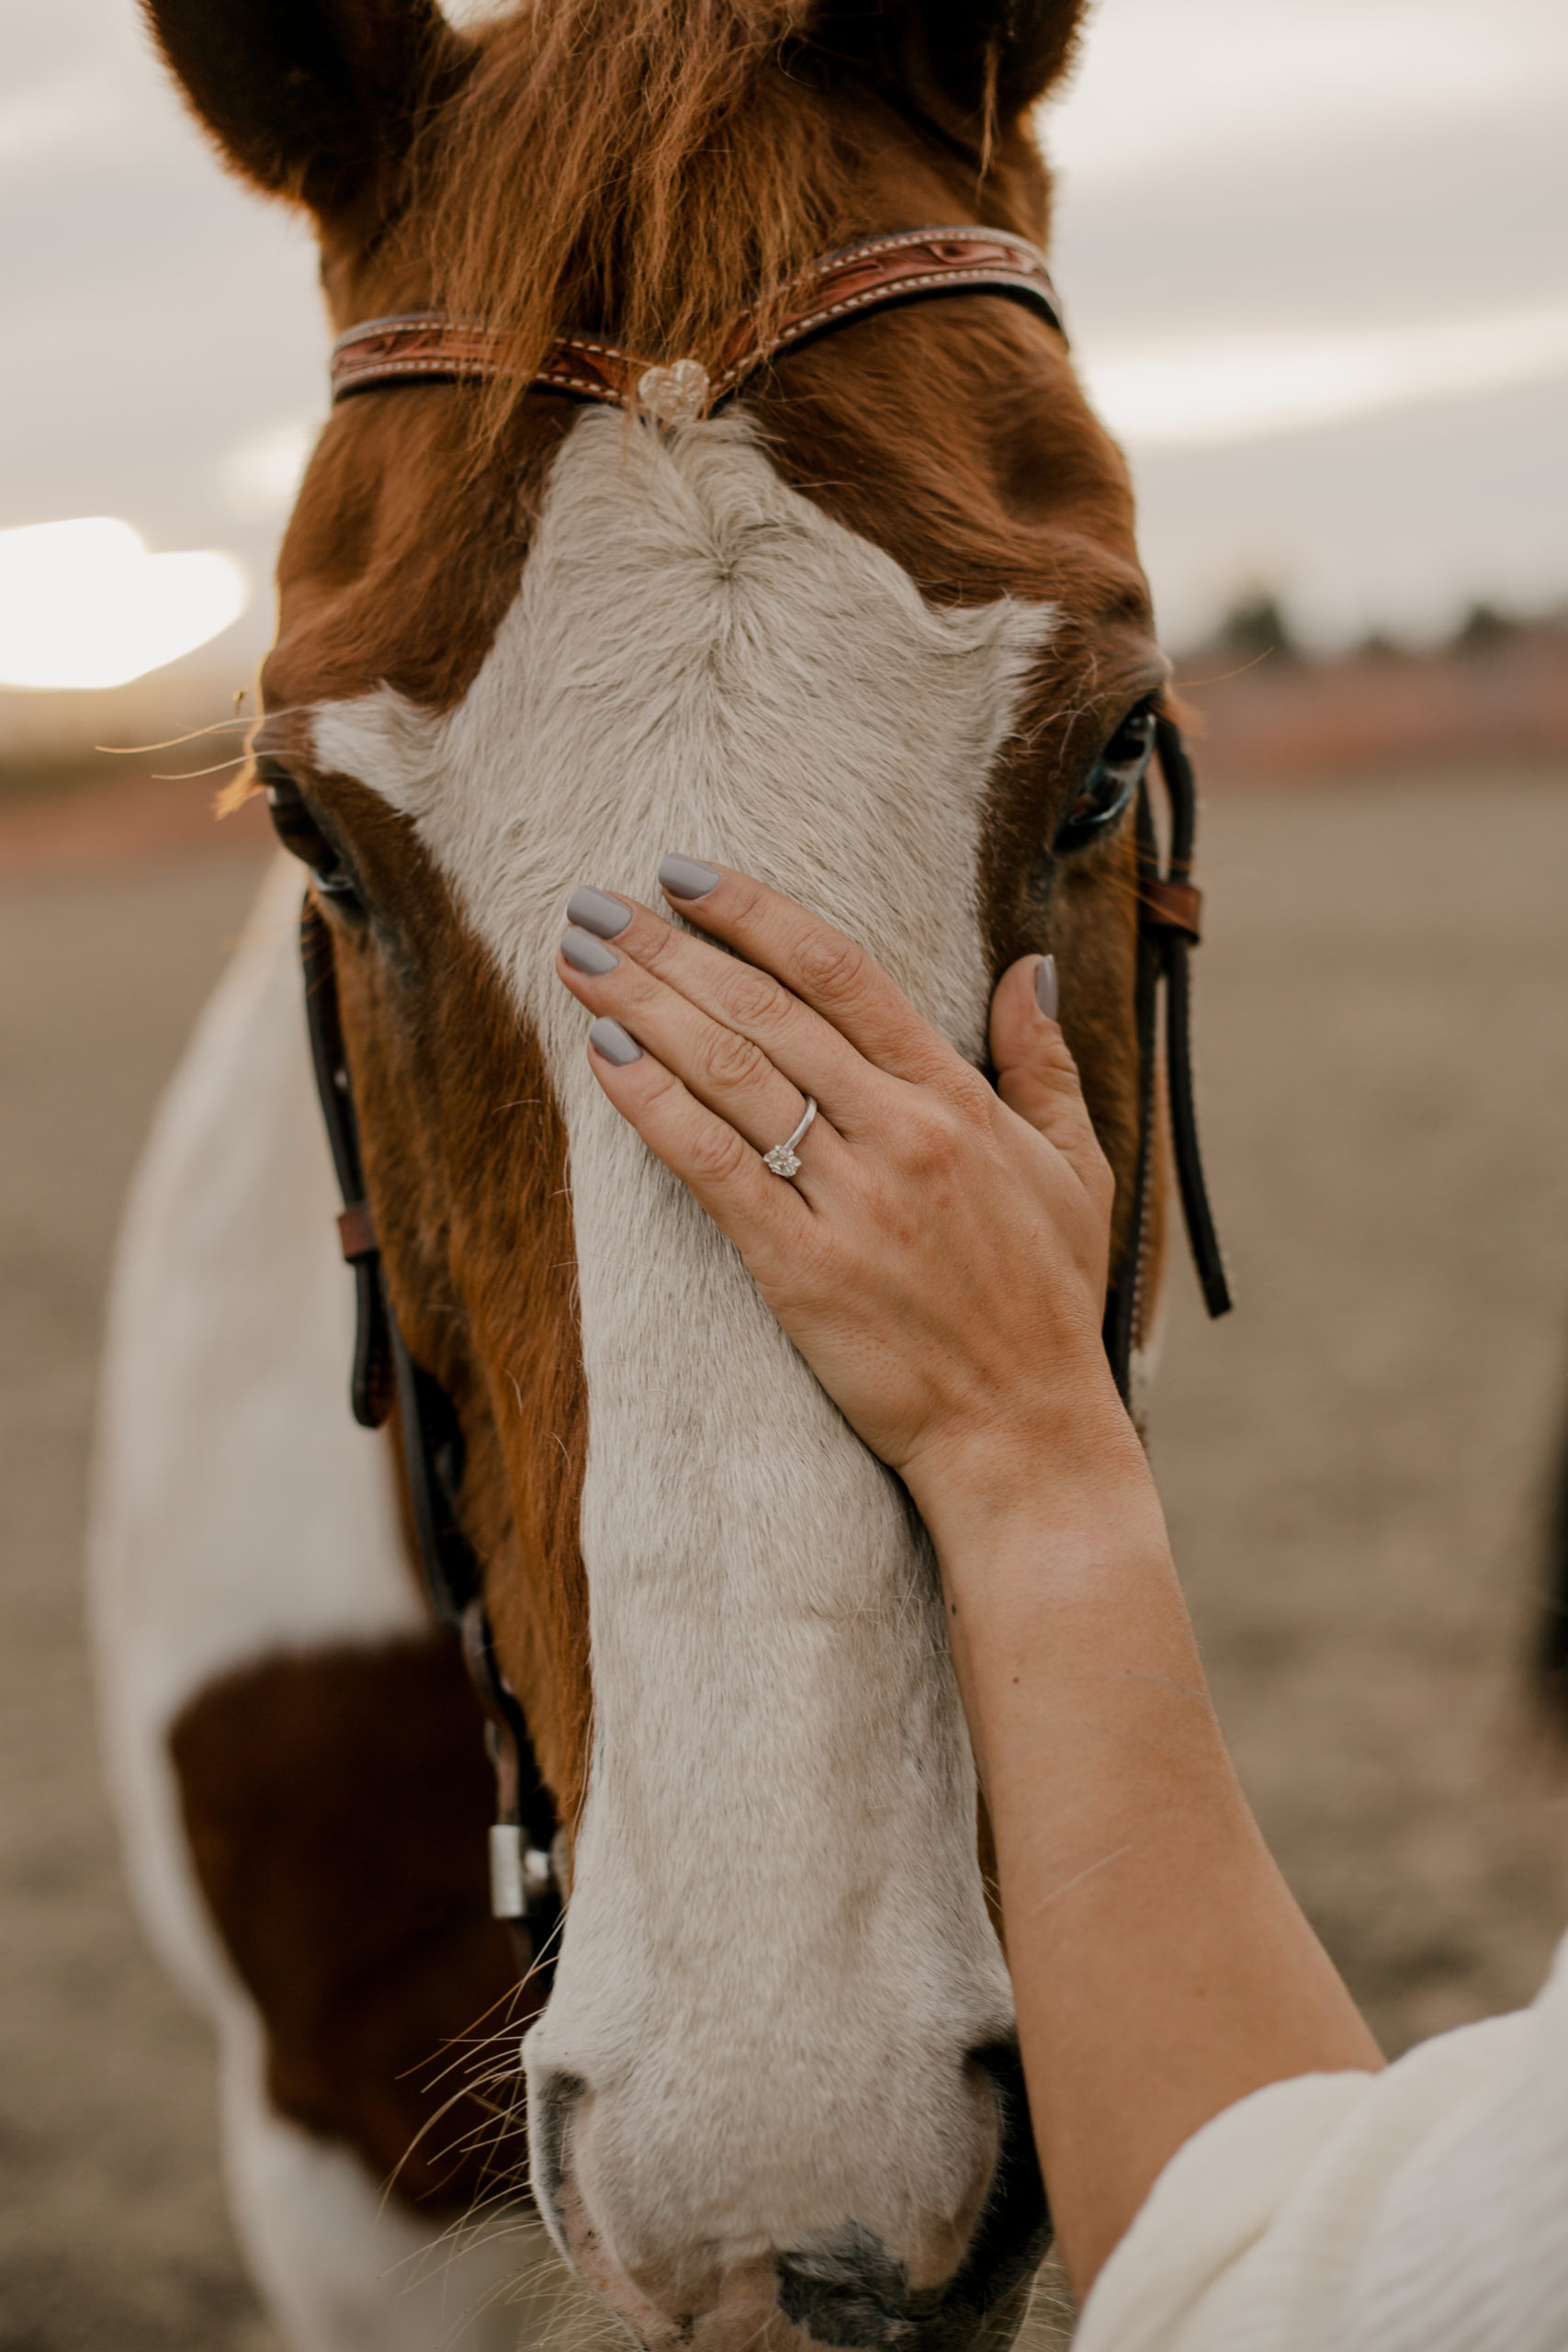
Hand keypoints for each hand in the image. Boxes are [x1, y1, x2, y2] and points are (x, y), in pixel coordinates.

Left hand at [554, 862, 1125, 1519]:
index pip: (841, 975)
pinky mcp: (802, 1270)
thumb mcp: (1076, 1169)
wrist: (1024, 1432)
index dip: (755, 914)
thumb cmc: (1048, 1304)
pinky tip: (602, 1056)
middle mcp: (901, 1135)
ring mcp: (851, 1202)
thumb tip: (1028, 966)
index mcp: (958, 1100)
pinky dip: (654, 1105)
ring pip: (730, 1074)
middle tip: (593, 902)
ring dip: (642, 1005)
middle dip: (668, 947)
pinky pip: (714, 1166)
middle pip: (765, 1011)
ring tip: (576, 959)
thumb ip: (1042, 1063)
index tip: (685, 874)